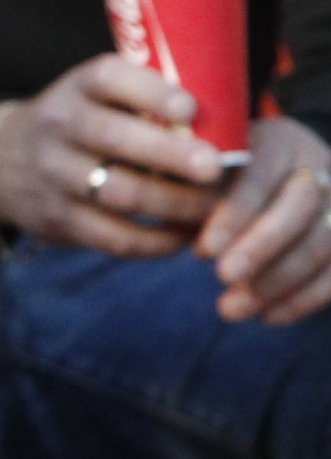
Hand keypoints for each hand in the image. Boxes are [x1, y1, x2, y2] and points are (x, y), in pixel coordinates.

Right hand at [0, 57, 223, 255]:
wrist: (0, 163)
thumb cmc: (79, 122)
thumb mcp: (95, 95)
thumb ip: (146, 99)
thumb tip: (225, 123)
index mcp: (78, 88)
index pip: (110, 79)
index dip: (151, 93)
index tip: (190, 109)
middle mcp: (60, 127)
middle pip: (116, 140)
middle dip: (171, 155)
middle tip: (214, 168)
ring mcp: (55, 176)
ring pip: (119, 193)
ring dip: (174, 204)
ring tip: (212, 208)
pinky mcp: (57, 220)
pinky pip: (112, 237)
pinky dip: (154, 241)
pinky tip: (181, 237)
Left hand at [192, 115, 330, 324]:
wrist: (260, 178)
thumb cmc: (213, 178)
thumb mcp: (194, 171)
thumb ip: (179, 185)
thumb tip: (145, 203)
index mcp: (276, 141)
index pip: (261, 173)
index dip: (235, 213)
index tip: (202, 249)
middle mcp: (315, 165)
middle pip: (302, 205)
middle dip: (263, 246)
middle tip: (224, 277)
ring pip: (326, 240)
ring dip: (279, 280)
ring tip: (232, 309)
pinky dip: (307, 297)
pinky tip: (270, 317)